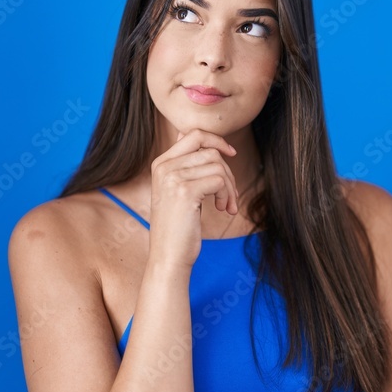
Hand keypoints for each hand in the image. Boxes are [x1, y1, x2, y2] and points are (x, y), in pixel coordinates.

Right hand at [148, 128, 238, 267]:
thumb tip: (198, 140)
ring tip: (227, 206)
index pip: (194, 134)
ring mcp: (173, 178)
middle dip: (227, 172)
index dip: (217, 141)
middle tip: (230, 195)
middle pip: (210, 151)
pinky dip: (228, 195)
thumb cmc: (178, 227)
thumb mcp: (178, 191)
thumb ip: (185, 166)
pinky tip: (223, 210)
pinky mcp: (185, 192)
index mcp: (161, 164)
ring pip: (218, 166)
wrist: (168, 256)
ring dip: (230, 187)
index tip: (231, 155)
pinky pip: (219, 181)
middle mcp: (164, 167)